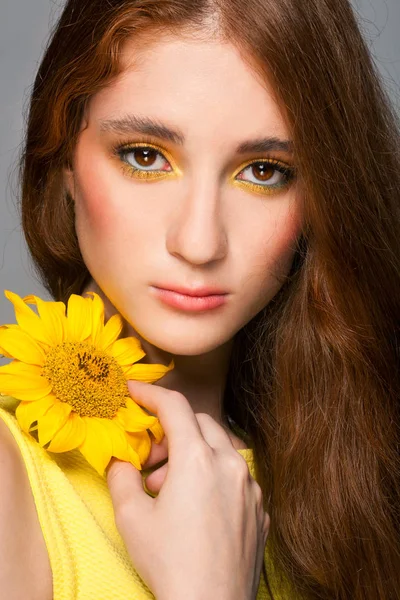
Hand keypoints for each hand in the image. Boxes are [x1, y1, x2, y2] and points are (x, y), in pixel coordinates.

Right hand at [106, 380, 269, 599]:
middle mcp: (230, 465)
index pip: (175, 406)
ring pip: (221, 448)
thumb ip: (121, 477)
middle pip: (200, 423)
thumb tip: (121, 461)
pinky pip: (236, 476)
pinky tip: (197, 507)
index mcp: (198, 459)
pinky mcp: (260, 509)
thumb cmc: (171, 564)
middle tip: (149, 459)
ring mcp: (250, 487)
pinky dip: (214, 477)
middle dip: (171, 431)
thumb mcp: (132, 518)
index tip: (133, 391)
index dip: (150, 393)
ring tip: (169, 490)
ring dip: (193, 455)